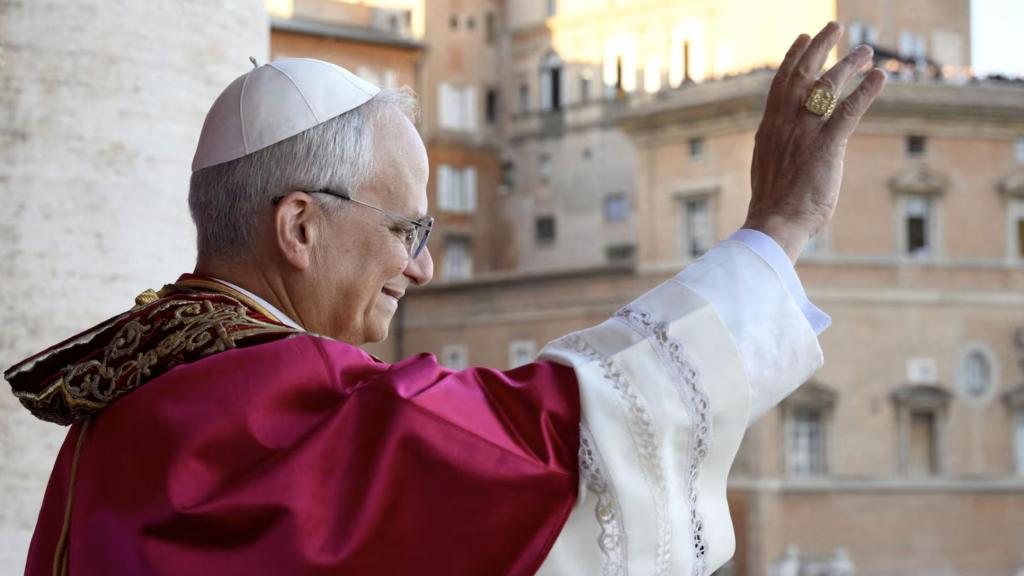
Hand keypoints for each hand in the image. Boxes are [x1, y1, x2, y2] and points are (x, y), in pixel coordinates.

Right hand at [744, 21, 886, 262]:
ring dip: (849, 64)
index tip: (803, 38)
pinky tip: (880, 76)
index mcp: (769, 128)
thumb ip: (777, 145)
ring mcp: (805, 133)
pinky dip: (866, 91)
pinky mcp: (827, 146)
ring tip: (866, 51)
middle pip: (803, 74)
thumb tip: (781, 141)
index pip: (780, 82)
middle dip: (820, 47)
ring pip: (828, 86)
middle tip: (836, 28)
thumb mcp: (768, 166)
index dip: (793, 56)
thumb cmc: (773, 205)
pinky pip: (849, 110)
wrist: (774, 223)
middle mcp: (785, 123)